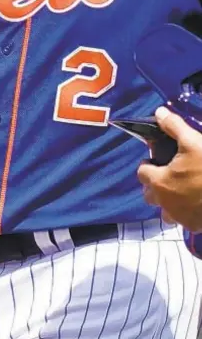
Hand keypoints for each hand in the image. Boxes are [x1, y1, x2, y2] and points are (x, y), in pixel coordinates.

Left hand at [137, 106, 201, 231]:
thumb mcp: (193, 141)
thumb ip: (173, 126)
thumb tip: (159, 112)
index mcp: (159, 181)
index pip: (141, 173)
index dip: (147, 164)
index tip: (157, 159)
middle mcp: (164, 202)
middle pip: (149, 194)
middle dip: (155, 184)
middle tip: (169, 174)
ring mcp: (180, 217)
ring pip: (165, 211)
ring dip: (168, 202)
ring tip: (182, 190)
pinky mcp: (194, 226)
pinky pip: (183, 221)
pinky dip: (185, 212)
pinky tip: (196, 201)